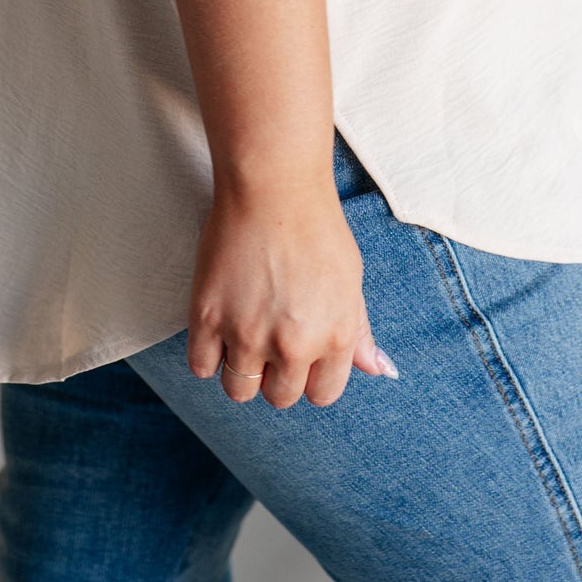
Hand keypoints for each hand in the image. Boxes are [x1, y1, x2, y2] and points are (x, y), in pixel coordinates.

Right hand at [186, 177, 398, 407]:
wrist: (272, 184)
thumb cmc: (317, 226)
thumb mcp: (351, 279)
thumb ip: (359, 331)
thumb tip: (379, 371)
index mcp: (335, 336)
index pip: (323, 394)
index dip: (312, 375)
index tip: (302, 354)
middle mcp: (294, 344)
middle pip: (281, 397)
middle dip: (278, 375)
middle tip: (271, 336)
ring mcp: (247, 333)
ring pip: (239, 390)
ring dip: (242, 369)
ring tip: (244, 332)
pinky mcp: (207, 317)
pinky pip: (201, 367)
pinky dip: (209, 354)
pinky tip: (219, 326)